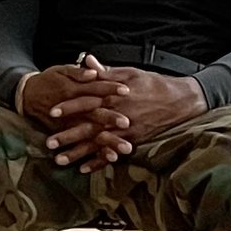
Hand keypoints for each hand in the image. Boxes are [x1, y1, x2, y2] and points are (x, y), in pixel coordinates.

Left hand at [20, 56, 201, 169]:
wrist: (181, 101)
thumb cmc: (153, 83)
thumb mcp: (129, 73)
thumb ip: (106, 71)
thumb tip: (87, 61)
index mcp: (114, 96)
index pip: (87, 101)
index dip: (69, 107)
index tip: (52, 112)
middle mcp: (117, 114)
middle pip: (88, 127)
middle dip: (67, 136)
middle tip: (48, 143)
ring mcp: (125, 130)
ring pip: (97, 144)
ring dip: (78, 153)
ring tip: (59, 160)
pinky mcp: (134, 140)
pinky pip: (113, 153)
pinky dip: (99, 162)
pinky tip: (84, 169)